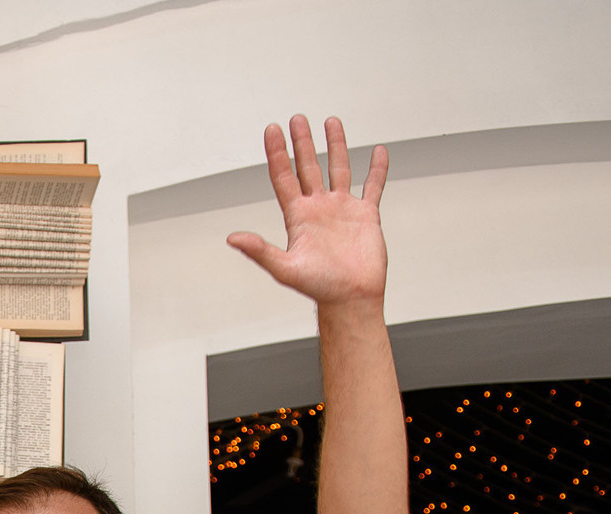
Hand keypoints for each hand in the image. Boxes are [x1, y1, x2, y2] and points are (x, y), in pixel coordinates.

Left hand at [227, 115, 387, 307]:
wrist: (351, 298)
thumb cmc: (319, 288)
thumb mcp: (284, 269)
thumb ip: (260, 251)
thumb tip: (232, 239)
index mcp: (298, 217)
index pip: (284, 176)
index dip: (278, 153)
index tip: (272, 129)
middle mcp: (318, 209)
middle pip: (308, 167)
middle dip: (303, 142)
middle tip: (297, 119)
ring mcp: (342, 210)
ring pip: (338, 169)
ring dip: (335, 146)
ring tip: (330, 123)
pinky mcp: (366, 215)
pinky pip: (373, 186)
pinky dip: (377, 169)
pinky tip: (378, 152)